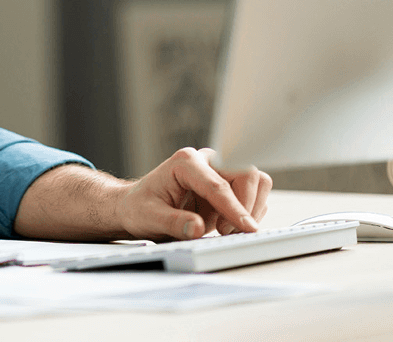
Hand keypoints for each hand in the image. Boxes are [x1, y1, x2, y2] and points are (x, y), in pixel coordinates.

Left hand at [118, 147, 271, 240]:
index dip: (234, 208)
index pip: (218, 184)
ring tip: (226, 229)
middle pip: (245, 174)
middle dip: (244, 205)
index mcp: (185, 162)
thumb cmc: (140, 208)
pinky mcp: (227, 187)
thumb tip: (196, 228)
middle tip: (226, 231)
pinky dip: (250, 212)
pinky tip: (229, 226)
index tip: (246, 227)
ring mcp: (218, 173)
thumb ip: (172, 222)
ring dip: (251, 208)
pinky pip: (254, 195)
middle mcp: (205, 161)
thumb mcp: (148, 217)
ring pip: (256, 181)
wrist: (137, 208)